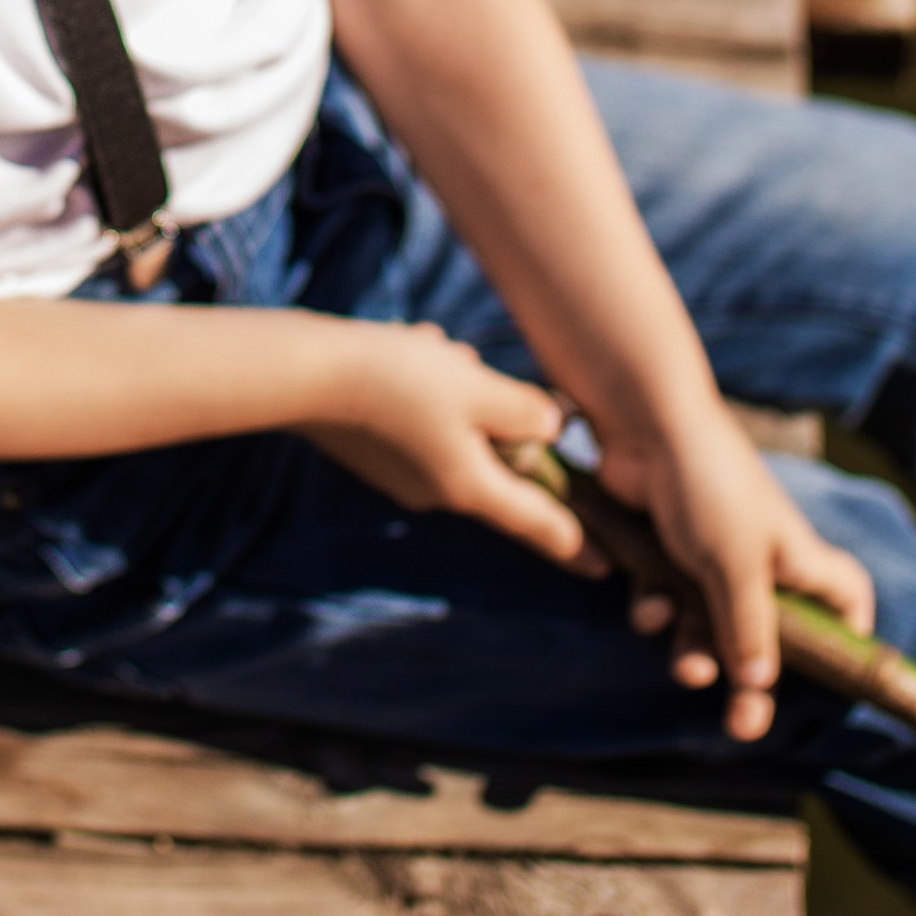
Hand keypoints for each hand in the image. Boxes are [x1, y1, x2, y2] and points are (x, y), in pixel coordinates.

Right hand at [297, 323, 605, 573]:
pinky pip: (423, 420)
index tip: (606, 567)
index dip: (577, 541)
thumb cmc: (400, 379)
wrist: (308, 375)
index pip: (538, 521)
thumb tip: (553, 428)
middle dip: (494, 410)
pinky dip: (426, 387)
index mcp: (470, 486)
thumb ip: (526, 411)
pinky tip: (405, 351)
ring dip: (456, 387)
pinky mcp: (377, 453)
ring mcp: (402, 475)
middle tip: (467, 365)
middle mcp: (438, 491)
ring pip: (456, 428)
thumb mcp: (477, 387)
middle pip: (494, 457)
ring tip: (430, 348)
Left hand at [598, 409, 875, 741]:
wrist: (643, 426)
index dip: (847, 640)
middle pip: (768, 639)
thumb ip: (748, 628)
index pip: (845, 603)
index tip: (835, 680)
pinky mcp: (668, 554)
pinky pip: (669, 603)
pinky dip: (659, 609)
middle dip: (752, 683)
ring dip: (696, 650)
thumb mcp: (737, 565)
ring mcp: (713, 558)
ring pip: (710, 627)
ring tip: (687, 664)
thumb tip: (760, 687)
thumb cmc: (710, 487)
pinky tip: (646, 603)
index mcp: (799, 560)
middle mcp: (761, 563)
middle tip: (742, 726)